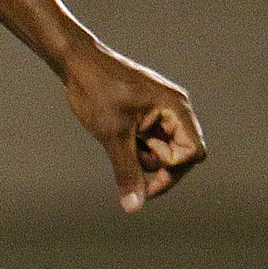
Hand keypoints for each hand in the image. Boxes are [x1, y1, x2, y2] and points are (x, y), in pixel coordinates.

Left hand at [61, 47, 206, 211]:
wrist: (75, 61)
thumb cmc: (95, 91)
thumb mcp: (112, 135)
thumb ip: (127, 171)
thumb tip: (134, 206)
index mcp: (175, 108)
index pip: (193, 152)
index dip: (172, 169)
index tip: (143, 174)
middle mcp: (175, 108)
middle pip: (182, 154)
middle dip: (157, 166)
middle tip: (130, 173)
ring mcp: (162, 109)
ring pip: (165, 149)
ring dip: (145, 156)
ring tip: (120, 144)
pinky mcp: (148, 111)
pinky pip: (152, 138)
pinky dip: (138, 146)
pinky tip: (119, 139)